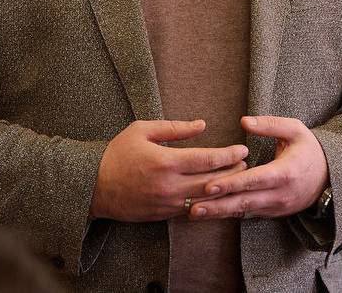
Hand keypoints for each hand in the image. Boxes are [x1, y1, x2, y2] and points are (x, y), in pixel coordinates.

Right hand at [90, 119, 249, 222]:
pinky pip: (192, 210)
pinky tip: (218, 195)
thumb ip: (175, 128)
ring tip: (238, 179)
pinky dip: (208, 202)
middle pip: (212, 181)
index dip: (229, 155)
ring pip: (205, 199)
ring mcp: (167, 204)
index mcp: (165, 162)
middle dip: (233, 172)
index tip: (242, 149)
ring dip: (224, 189)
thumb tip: (202, 124)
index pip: (207, 159)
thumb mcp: (142, 130)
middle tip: (247, 163)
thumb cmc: (117, 153)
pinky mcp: (163, 216)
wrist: (93, 187)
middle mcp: (169, 186)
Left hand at [189, 116, 328, 219]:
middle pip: (244, 202)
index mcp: (285, 173)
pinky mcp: (272, 213)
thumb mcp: (295, 130)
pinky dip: (229, 213)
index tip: (209, 186)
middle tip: (191, 208)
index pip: (253, 180)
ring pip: (243, 211)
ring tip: (193, 213)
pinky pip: (248, 214)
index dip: (231, 184)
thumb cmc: (310, 149)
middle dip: (217, 206)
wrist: (330, 177)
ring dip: (219, 213)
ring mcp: (276, 207)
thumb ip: (270, 125)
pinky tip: (210, 213)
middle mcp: (279, 194)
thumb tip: (244, 121)